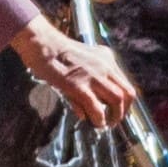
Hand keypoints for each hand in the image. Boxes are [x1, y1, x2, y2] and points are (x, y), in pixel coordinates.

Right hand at [14, 15, 139, 124]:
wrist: (40, 42)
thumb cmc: (55, 54)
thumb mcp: (80, 63)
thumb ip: (89, 84)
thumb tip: (87, 113)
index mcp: (106, 58)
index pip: (125, 84)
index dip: (125, 103)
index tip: (118, 112)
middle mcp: (104, 65)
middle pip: (127, 93)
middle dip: (123, 112)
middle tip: (113, 121)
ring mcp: (92, 75)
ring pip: (117, 100)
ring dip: (114, 117)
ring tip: (104, 124)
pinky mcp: (78, 85)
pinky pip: (97, 108)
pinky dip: (99, 119)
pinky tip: (94, 122)